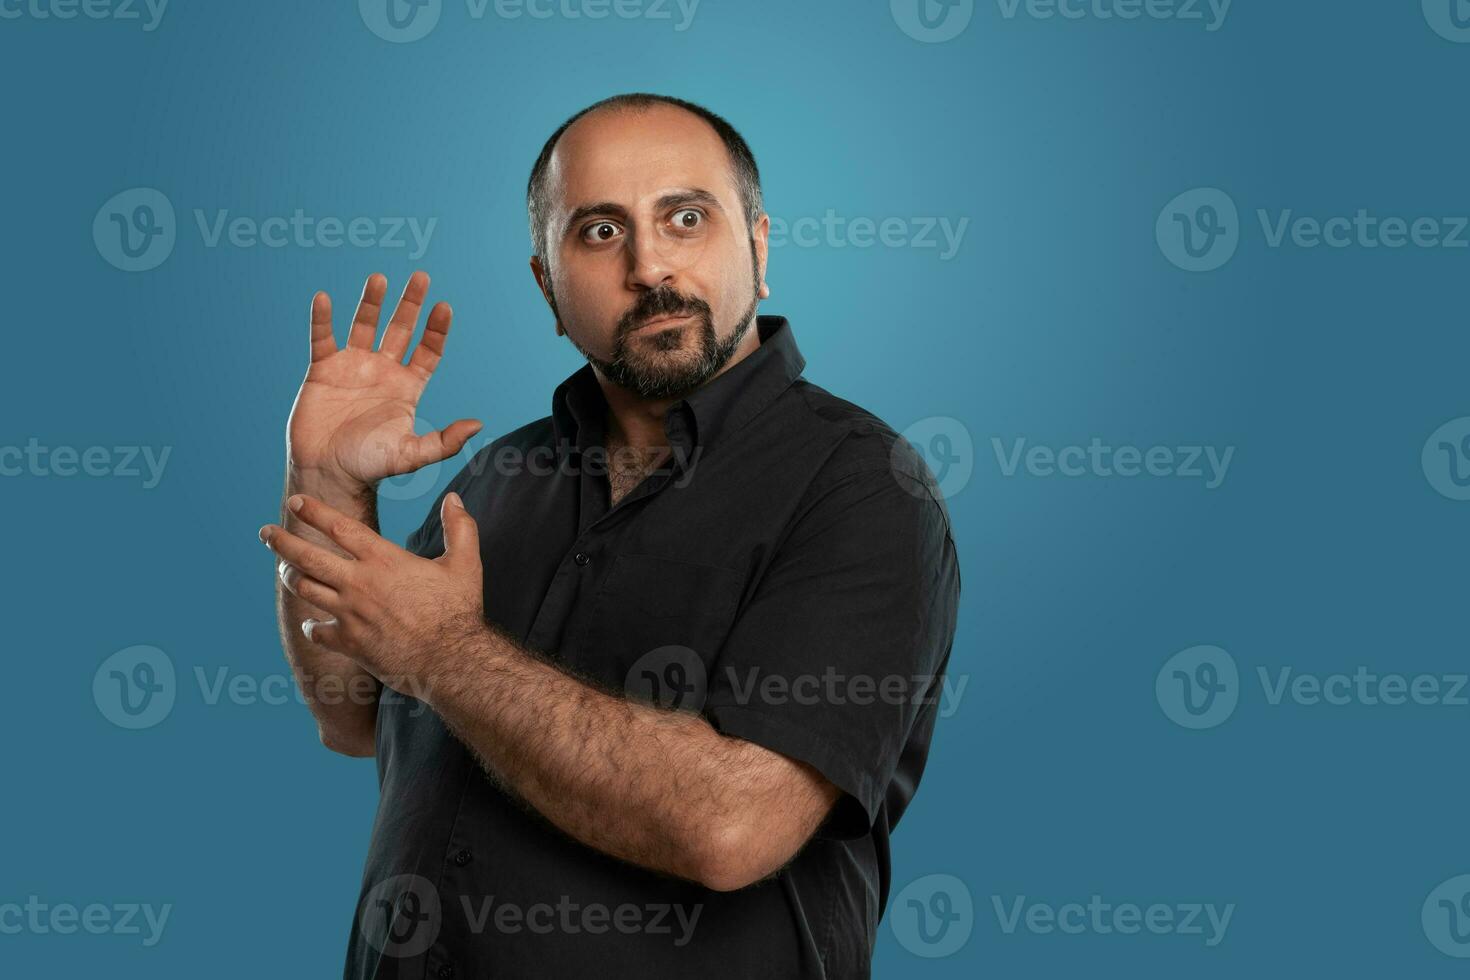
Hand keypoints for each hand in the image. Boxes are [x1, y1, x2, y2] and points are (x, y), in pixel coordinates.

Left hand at [259, 491, 485, 680]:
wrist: (451, 660)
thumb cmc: (458, 611)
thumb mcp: (465, 564)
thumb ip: (459, 527)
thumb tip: (454, 497)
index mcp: (383, 560)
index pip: (338, 527)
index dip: (313, 511)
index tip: (296, 502)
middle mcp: (359, 583)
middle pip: (306, 556)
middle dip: (281, 541)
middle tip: (265, 532)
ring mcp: (349, 614)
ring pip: (304, 589)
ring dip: (290, 576)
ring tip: (285, 569)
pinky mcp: (348, 643)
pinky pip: (316, 631)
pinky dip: (311, 625)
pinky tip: (312, 623)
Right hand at [287, 271, 480, 488]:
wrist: (328, 472)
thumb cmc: (370, 466)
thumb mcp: (410, 454)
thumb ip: (443, 442)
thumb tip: (478, 425)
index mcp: (407, 387)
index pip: (427, 351)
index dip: (436, 330)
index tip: (444, 307)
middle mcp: (383, 371)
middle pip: (400, 329)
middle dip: (411, 304)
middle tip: (421, 276)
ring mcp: (353, 367)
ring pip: (364, 325)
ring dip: (372, 302)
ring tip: (379, 278)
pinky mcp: (323, 370)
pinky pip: (322, 338)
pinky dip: (323, 319)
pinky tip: (324, 299)